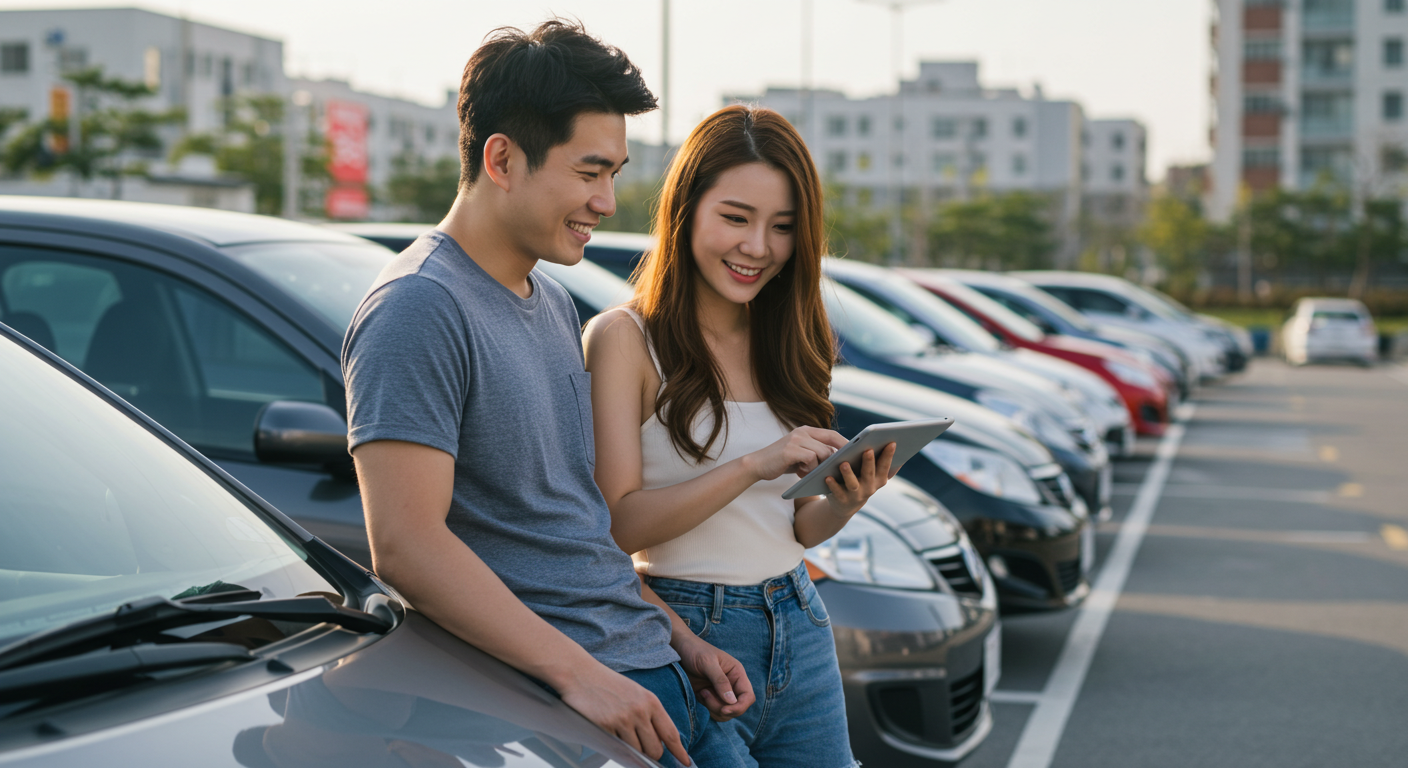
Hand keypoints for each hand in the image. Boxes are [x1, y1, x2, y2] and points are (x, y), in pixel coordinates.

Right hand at [557, 664, 691, 765]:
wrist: (580, 674)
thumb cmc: (608, 684)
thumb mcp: (636, 693)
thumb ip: (649, 714)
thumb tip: (659, 741)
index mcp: (650, 701)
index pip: (670, 733)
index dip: (679, 751)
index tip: (685, 762)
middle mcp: (639, 711)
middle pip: (655, 750)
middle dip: (651, 755)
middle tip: (642, 750)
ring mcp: (622, 720)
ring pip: (636, 752)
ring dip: (631, 750)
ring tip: (620, 734)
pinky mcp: (606, 727)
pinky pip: (617, 748)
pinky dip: (615, 746)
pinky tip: (609, 732)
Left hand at [675, 634, 755, 721]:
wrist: (678, 650)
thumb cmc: (694, 650)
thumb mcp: (707, 662)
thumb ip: (720, 681)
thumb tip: (732, 701)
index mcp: (737, 674)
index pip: (748, 696)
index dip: (740, 707)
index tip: (724, 709)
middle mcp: (732, 685)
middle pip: (736, 708)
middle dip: (722, 708)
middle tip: (704, 694)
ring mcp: (720, 693)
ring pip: (725, 713)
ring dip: (713, 708)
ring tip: (701, 692)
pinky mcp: (709, 698)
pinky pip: (714, 712)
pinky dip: (706, 708)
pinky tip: (699, 694)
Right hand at [745, 426, 850, 481]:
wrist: (757, 465)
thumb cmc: (781, 462)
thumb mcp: (800, 455)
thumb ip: (816, 454)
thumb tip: (836, 459)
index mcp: (806, 431)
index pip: (831, 434)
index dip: (844, 443)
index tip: (856, 453)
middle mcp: (802, 432)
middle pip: (830, 440)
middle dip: (840, 453)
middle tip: (845, 466)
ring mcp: (796, 439)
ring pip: (822, 452)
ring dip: (820, 466)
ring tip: (809, 472)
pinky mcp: (790, 450)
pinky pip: (811, 459)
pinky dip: (810, 469)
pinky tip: (801, 473)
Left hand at [823, 442, 896, 518]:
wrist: (847, 504)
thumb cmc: (861, 480)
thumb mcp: (873, 474)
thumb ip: (880, 461)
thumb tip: (892, 443)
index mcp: (879, 479)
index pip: (885, 466)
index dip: (889, 455)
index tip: (891, 443)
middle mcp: (870, 488)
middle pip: (869, 473)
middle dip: (869, 462)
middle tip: (868, 450)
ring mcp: (856, 494)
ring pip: (853, 484)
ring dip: (848, 474)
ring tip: (844, 463)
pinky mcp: (842, 499)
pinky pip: (837, 491)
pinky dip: (832, 484)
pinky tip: (828, 477)